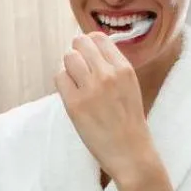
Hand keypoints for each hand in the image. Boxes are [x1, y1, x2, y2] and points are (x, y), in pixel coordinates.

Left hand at [55, 32, 159, 185]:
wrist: (131, 153)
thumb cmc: (129, 123)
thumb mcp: (130, 87)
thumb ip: (113, 68)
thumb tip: (89, 51)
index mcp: (124, 68)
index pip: (98, 37)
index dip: (89, 45)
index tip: (88, 57)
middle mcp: (108, 74)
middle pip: (80, 42)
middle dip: (77, 53)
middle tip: (79, 70)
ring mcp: (91, 88)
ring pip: (68, 57)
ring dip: (69, 68)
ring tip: (76, 83)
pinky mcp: (75, 104)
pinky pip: (59, 77)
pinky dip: (63, 83)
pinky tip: (72, 95)